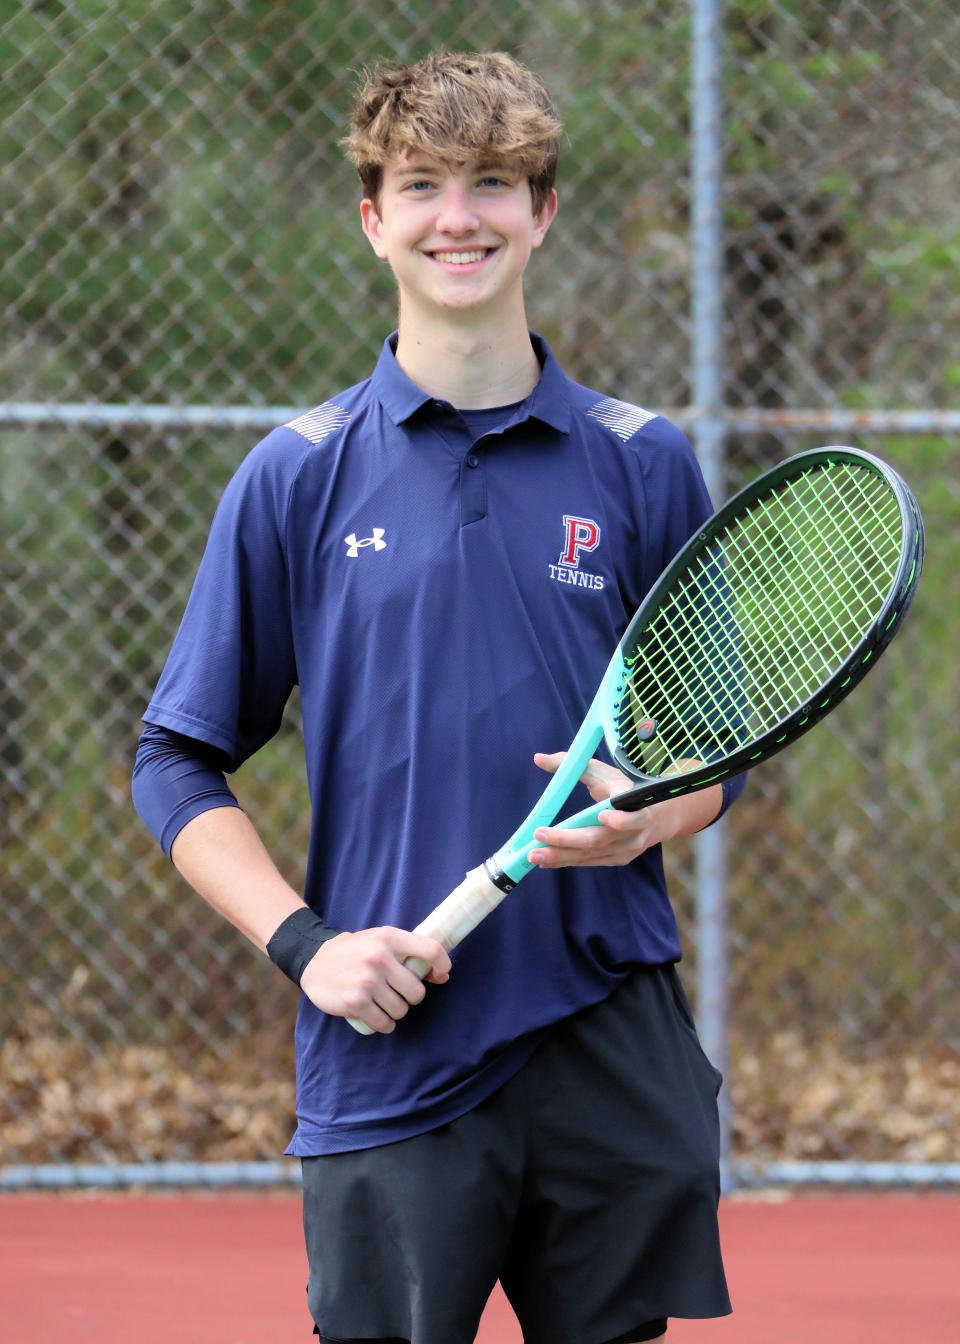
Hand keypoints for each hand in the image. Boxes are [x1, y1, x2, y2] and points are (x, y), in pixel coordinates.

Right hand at [299, 927, 450, 1034]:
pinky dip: (384, 1024)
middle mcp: (379, 958)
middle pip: (417, 991)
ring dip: (395, 1011)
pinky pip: (384, 1023)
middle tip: (397, 991)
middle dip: (410, 996)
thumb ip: (410, 952)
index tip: (440, 974)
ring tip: (382, 1001)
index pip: (431, 950)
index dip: (442, 964)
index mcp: (389, 938)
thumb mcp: (381, 940)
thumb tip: (443, 976)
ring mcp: (367, 981)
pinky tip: (376, 1014)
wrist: (315, 960)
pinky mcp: (355, 1002)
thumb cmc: (356, 951)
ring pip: (401, 1010)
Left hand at [527, 752, 718, 868]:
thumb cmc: (622, 788)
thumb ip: (572, 764)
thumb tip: (538, 759)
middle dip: (568, 839)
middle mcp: (635, 831)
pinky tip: (545, 860)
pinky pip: (590, 861)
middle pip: (600, 838)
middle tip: (539, 835)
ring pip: (592, 854)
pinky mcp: (619, 859)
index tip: (603, 814)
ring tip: (534, 854)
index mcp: (636, 804)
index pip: (633, 814)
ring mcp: (628, 848)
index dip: (621, 819)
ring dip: (561, 856)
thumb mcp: (603, 772)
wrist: (656, 816)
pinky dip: (567, 861)